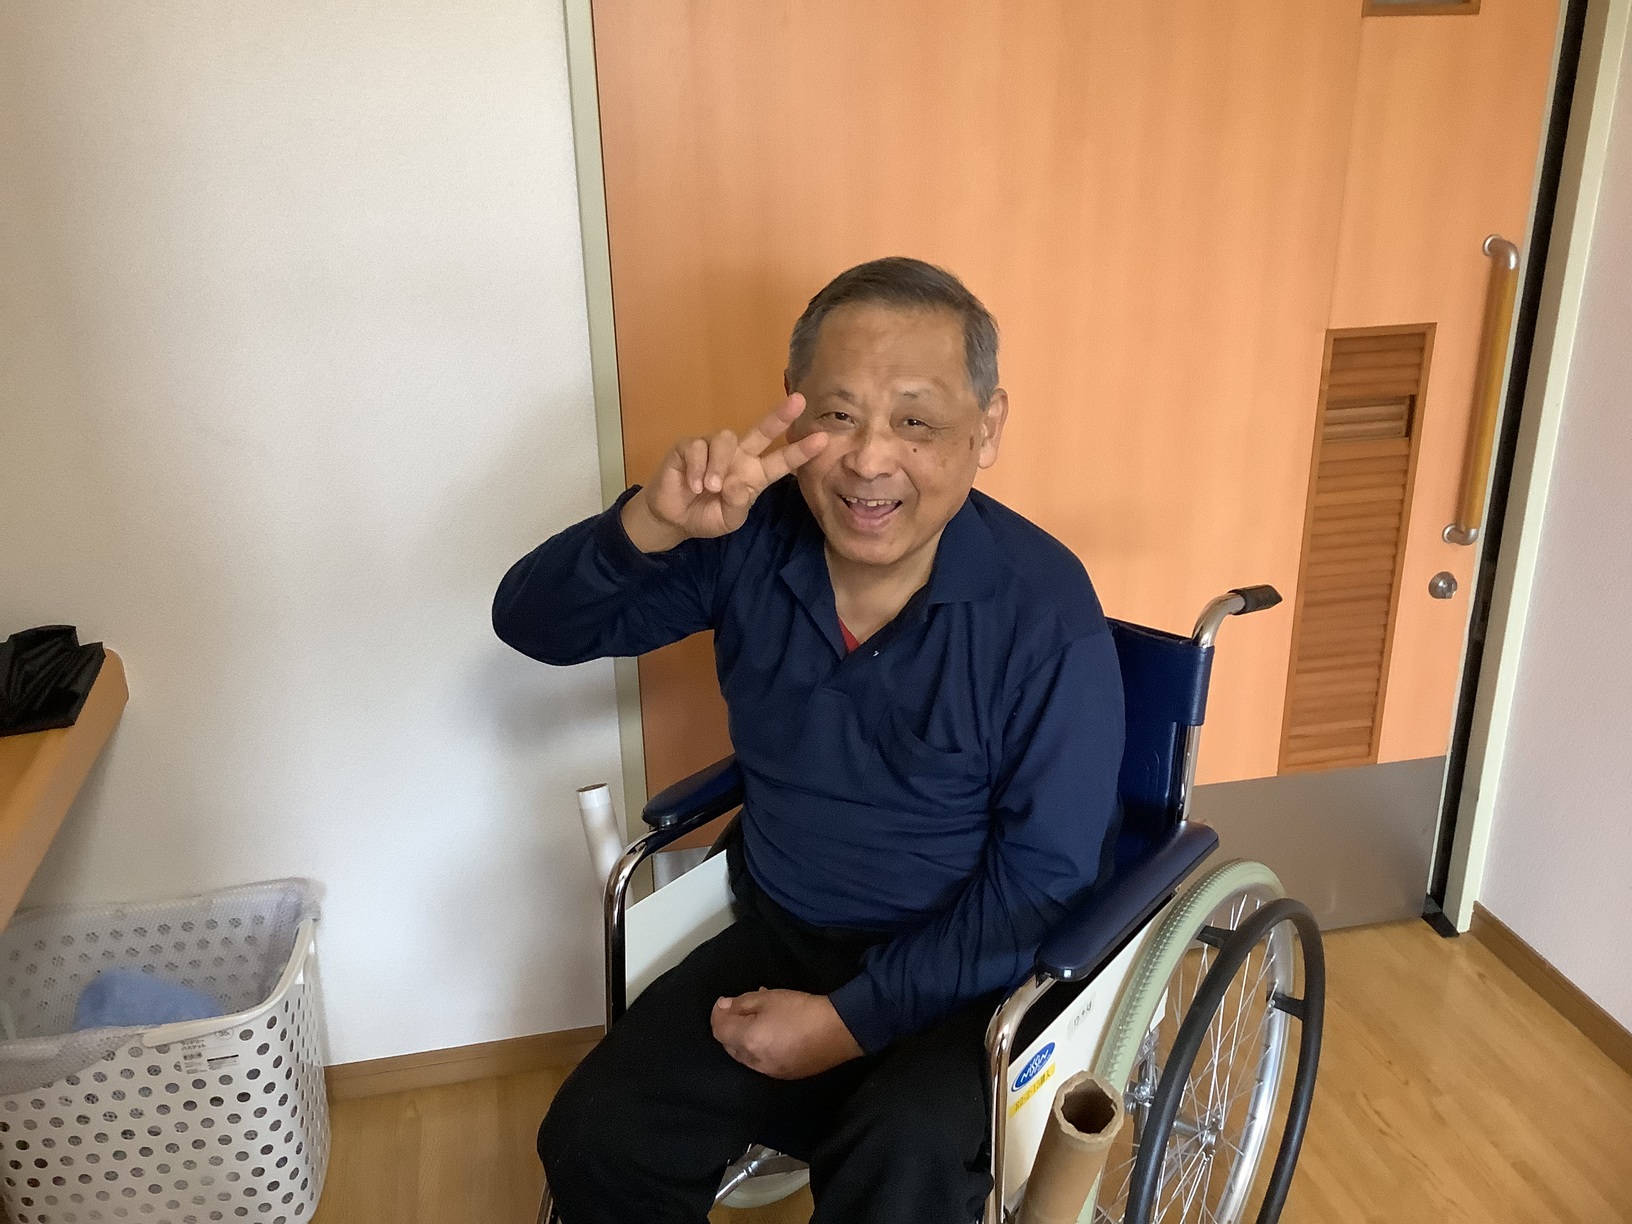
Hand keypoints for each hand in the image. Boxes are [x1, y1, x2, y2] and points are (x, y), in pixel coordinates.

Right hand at [622, 395, 828, 552]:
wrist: (673, 518)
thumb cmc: (706, 516)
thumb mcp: (728, 520)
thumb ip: (737, 505)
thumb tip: (736, 485)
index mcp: (754, 474)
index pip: (781, 461)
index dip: (801, 450)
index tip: (823, 440)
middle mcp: (738, 455)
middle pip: (762, 431)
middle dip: (779, 416)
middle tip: (798, 401)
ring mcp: (714, 448)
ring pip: (725, 438)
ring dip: (718, 465)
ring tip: (710, 488)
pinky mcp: (689, 446)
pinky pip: (698, 448)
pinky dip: (698, 469)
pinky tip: (693, 485)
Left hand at [711, 988, 863, 1079]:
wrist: (839, 1031)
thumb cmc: (802, 1010)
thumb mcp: (769, 998)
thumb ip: (742, 1003)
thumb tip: (723, 1007)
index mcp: (748, 1041)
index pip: (719, 1030)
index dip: (718, 1014)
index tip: (724, 1002)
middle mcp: (754, 1062)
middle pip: (729, 1046)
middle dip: (729, 1028)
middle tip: (739, 1010)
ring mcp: (770, 1072)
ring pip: (745, 1057)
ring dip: (744, 1040)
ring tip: (757, 1020)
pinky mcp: (785, 1075)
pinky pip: (762, 1062)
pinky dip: (759, 1049)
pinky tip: (772, 1035)